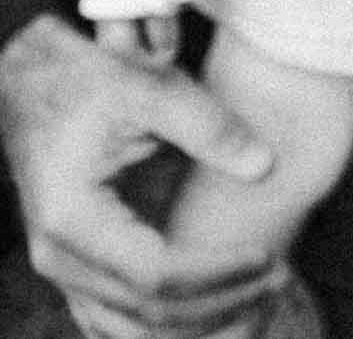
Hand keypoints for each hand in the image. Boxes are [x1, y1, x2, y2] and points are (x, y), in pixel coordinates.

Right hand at [0, 12, 278, 336]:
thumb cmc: (89, 80)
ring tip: (256, 297)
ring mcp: (64, 271)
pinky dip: (167, 324)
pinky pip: (119, 319)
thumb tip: (264, 166)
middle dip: (219, 305)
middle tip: (278, 278)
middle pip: (147, 316)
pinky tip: (215, 304)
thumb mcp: (149, 87)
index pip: (156, 275)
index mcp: (74, 219)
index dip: (217, 273)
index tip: (268, 256)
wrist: (32, 82)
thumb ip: (208, 125)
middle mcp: (60, 260)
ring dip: (196, 324)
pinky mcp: (77, 268)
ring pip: (130, 331)